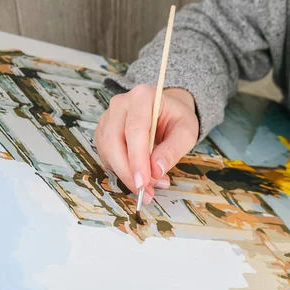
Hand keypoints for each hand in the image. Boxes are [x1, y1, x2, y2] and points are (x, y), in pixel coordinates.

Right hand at [94, 85, 198, 203]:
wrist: (167, 111)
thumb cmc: (177, 119)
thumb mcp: (186, 132)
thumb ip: (173, 150)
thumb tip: (157, 170)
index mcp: (143, 97)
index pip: (135, 129)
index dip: (137, 159)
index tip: (143, 182)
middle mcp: (121, 104)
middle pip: (114, 141)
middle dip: (127, 171)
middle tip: (144, 192)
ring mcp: (109, 116)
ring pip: (107, 150)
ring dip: (124, 174)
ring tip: (147, 186)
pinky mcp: (103, 130)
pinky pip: (105, 154)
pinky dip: (119, 170)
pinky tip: (136, 175)